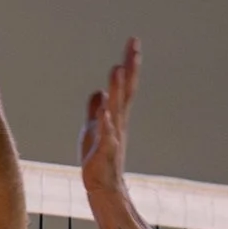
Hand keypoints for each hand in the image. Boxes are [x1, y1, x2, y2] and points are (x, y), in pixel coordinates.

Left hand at [81, 37, 140, 196]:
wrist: (102, 186)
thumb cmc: (99, 159)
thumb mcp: (93, 128)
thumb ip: (96, 109)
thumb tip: (99, 91)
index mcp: (116, 115)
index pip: (126, 85)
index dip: (130, 64)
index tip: (134, 42)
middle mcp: (118, 122)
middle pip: (126, 91)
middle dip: (130, 68)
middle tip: (134, 45)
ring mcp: (113, 136)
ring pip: (116, 109)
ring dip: (118, 89)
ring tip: (118, 69)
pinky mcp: (104, 152)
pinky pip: (106, 135)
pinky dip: (106, 123)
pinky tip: (104, 110)